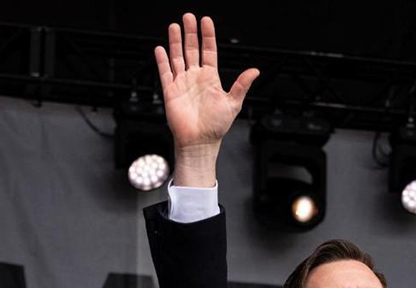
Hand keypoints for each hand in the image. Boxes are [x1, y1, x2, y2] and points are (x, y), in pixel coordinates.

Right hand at [153, 13, 258, 179]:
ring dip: (175, 41)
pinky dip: (162, 60)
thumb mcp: (233, 104)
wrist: (200, 143)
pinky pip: (165, 72)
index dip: (208, 36)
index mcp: (211, 79)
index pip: (209, 51)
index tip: (206, 21)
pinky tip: (160, 48)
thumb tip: (255, 71)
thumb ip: (242, 85)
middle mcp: (195, 78)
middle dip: (190, 33)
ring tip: (174, 26)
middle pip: (191, 49)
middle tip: (188, 17)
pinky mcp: (171, 91)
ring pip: (177, 57)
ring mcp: (182, 83)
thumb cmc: (216, 127)